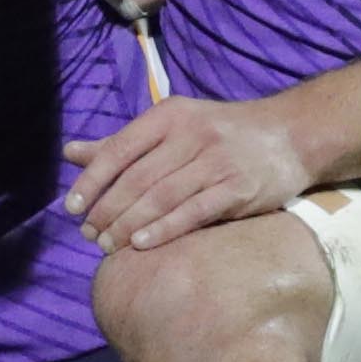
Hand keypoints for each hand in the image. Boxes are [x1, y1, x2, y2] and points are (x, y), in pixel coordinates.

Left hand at [65, 92, 314, 251]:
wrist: (291, 135)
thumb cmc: (220, 132)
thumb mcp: (172, 125)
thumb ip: (122, 143)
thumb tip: (69, 152)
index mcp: (169, 116)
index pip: (119, 149)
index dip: (92, 181)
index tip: (71, 208)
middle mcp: (192, 135)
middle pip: (138, 178)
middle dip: (108, 210)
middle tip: (88, 235)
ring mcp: (217, 161)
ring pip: (162, 197)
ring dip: (130, 225)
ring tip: (108, 245)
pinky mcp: (240, 188)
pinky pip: (195, 211)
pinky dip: (165, 229)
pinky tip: (143, 244)